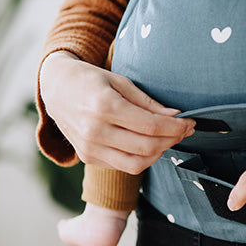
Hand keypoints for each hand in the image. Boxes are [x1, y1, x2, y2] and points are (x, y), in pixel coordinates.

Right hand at [39, 52, 194, 173]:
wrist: (55, 89)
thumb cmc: (90, 80)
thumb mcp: (120, 81)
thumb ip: (148, 102)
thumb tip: (176, 116)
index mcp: (104, 106)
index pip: (151, 126)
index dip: (176, 127)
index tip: (190, 122)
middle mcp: (95, 131)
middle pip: (147, 147)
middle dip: (172, 140)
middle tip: (184, 130)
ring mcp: (89, 148)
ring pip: (136, 164)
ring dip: (159, 153)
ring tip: (169, 139)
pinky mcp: (87, 158)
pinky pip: (122, 165)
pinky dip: (141, 158)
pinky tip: (149, 144)